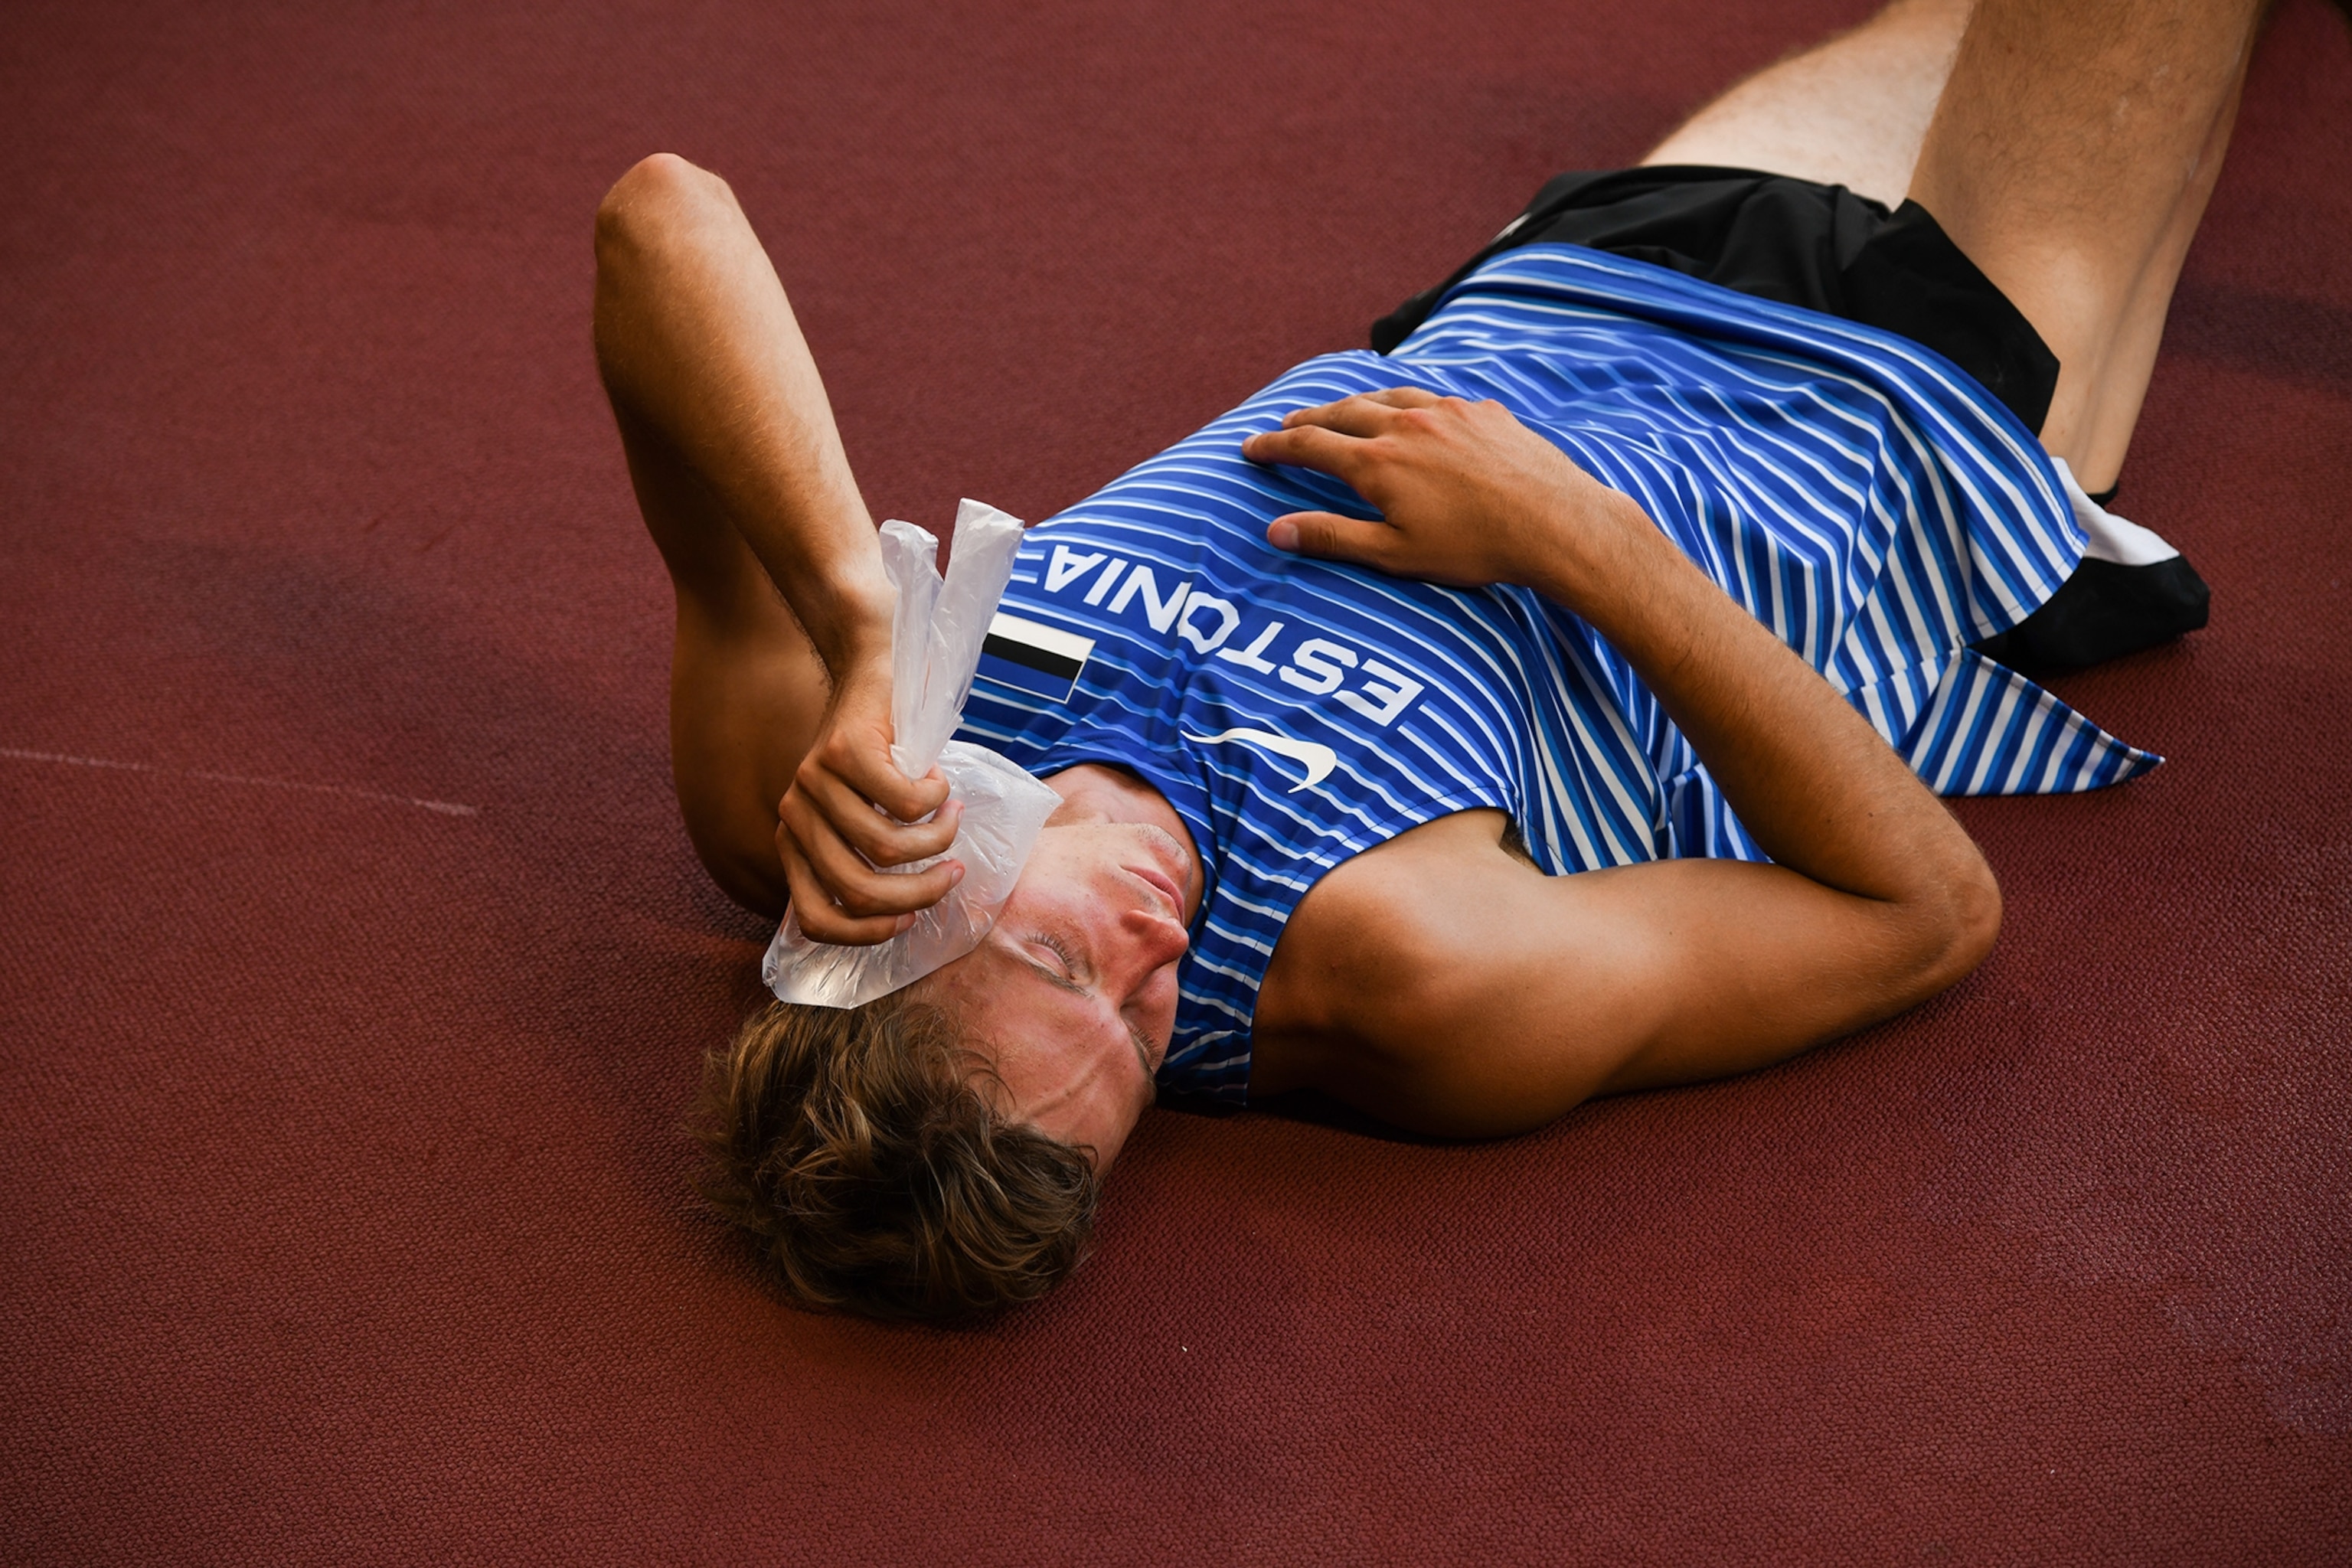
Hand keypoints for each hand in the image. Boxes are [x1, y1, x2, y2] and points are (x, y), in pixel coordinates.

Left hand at [773, 657, 965, 944]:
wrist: (873, 668)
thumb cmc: (880, 752)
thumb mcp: (862, 813)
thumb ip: (865, 858)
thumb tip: (903, 913)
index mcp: (794, 842)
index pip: (814, 918)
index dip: (866, 933)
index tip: (910, 918)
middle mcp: (794, 815)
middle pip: (857, 889)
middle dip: (919, 894)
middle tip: (954, 874)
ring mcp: (814, 782)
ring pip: (887, 848)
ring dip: (938, 840)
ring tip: (952, 817)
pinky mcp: (845, 751)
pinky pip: (905, 803)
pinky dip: (937, 800)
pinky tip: (940, 781)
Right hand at [1239, 388, 1628, 593]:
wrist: (1555, 522)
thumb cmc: (1475, 548)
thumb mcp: (1394, 554)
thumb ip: (1333, 538)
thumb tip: (1276, 530)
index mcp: (1377, 461)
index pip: (1310, 445)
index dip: (1275, 446)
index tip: (1251, 446)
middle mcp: (1407, 424)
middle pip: (1343, 412)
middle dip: (1310, 418)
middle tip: (1288, 423)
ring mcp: (1448, 412)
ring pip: (1388, 396)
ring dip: (1357, 402)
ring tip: (1343, 410)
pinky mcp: (1484, 412)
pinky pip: (1434, 398)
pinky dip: (1409, 403)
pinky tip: (1414, 413)